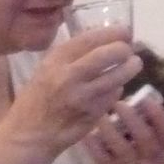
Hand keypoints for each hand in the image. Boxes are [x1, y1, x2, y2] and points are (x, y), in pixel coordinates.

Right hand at [7, 27, 142, 154]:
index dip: (111, 33)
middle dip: (123, 49)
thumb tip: (100, 40)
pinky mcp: (93, 114)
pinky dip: (118, 89)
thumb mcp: (46, 69)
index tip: (124, 30)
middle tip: (129, 49)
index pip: (88, 39)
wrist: (29, 133)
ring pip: (116, 77)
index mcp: (55, 60)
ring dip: (130, 68)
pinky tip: (117, 85)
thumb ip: (70, 56)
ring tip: (135, 63)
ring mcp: (83, 96)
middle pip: (106, 56)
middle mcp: (68, 76)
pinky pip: (113, 96)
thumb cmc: (37, 98)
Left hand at [85, 87, 163, 163]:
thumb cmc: (143, 162)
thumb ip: (148, 127)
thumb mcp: (154, 148)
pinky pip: (104, 160)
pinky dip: (95, 146)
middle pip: (145, 138)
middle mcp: (154, 163)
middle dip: (131, 118)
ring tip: (100, 116)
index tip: (144, 98)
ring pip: (123, 149)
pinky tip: (88, 135)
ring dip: (110, 130)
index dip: (157, 113)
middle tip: (117, 104)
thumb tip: (135, 98)